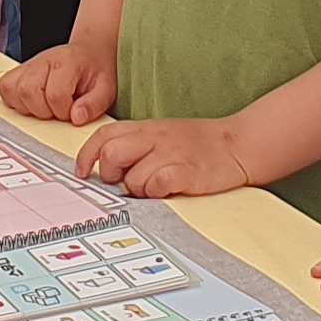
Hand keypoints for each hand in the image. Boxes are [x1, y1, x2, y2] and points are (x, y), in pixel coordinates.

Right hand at [0, 35, 119, 127]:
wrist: (88, 53)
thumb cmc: (95, 72)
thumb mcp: (106, 89)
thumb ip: (94, 105)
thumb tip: (76, 117)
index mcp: (67, 62)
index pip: (55, 94)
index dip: (63, 111)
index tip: (73, 111)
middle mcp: (44, 60)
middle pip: (28, 92)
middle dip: (43, 111)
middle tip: (58, 110)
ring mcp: (28, 64)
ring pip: (13, 90)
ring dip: (28, 107)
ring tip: (46, 106)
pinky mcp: (17, 71)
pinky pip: (4, 87)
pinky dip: (14, 100)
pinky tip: (32, 102)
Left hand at [79, 116, 249, 198]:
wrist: (238, 144)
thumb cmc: (198, 144)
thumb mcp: (162, 135)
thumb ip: (135, 145)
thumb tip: (105, 168)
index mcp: (146, 128)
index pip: (104, 136)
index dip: (86, 155)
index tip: (82, 172)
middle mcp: (155, 138)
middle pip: (111, 155)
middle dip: (110, 175)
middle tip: (124, 182)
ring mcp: (170, 155)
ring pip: (132, 178)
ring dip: (138, 189)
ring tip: (155, 187)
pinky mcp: (186, 172)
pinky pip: (157, 185)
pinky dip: (157, 193)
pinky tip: (168, 190)